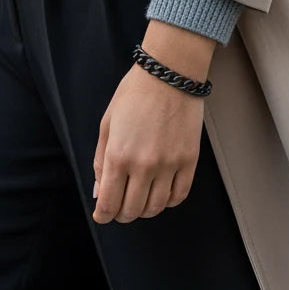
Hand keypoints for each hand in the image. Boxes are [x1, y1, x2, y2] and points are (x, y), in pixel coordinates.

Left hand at [91, 21, 216, 224]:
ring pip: (156, 207)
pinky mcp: (189, 161)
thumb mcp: (107, 124)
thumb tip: (99, 193)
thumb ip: (100, 161)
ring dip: (145, 210)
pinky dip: (169, 201)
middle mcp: (143, 165)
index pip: (109, 203)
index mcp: (118, 156)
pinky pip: (179, 195)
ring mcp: (169, 165)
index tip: (103, 215)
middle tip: (120, 208)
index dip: (104, 215)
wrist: (169, 74)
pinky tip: (161, 193)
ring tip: (140, 200)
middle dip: (122, 214)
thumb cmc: (134, 94)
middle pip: (132, 210)